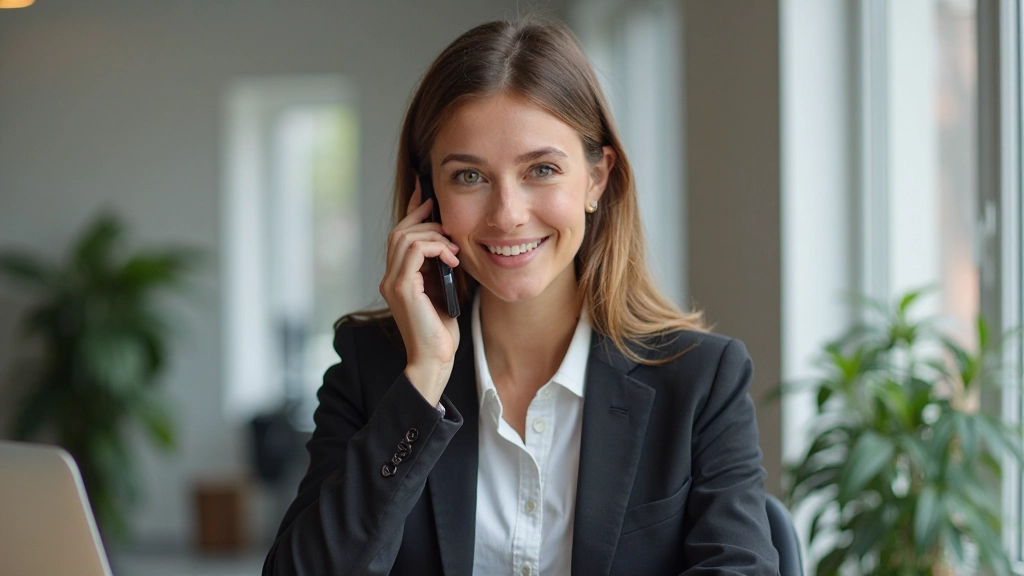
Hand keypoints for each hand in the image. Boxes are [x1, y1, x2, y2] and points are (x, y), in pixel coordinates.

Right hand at [379, 178, 460, 404]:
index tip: (426, 193)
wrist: (434, 360)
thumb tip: (448, 245)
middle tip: (446, 218)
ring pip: (405, 237)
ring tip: (453, 247)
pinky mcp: (401, 288)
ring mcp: (392, 282)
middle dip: (423, 218)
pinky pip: (415, 251)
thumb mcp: (442, 291)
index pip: (401, 236)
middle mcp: (390, 277)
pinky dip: (436, 247)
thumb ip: (438, 269)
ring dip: (434, 235)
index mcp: (398, 277)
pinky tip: (451, 258)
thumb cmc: (441, 332)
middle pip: (400, 231)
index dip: (413, 211)